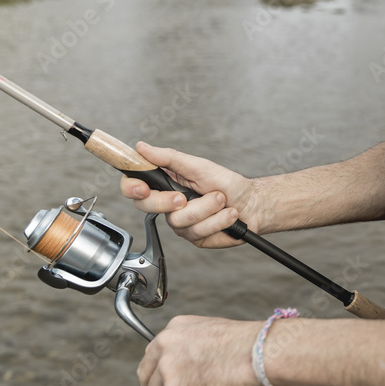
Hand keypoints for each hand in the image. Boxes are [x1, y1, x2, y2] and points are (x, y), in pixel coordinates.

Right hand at [120, 142, 266, 247]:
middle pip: (147, 208)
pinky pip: (199, 232)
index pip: (134, 187)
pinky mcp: (195, 238)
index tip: (143, 188)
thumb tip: (142, 147)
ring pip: (179, 221)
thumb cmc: (228, 184)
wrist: (252, 204)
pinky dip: (218, 221)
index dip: (131, 188)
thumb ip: (170, 159)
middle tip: (185, 197)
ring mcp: (181, 223)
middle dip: (168, 202)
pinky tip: (228, 215)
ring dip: (207, 209)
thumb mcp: (199, 166)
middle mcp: (169, 205)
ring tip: (222, 200)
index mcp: (166, 184)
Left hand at [137, 315, 263, 385]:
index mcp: (175, 328)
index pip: (153, 354)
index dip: (160, 372)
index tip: (172, 382)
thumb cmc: (246, 345)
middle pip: (146, 375)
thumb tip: (190, 366)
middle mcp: (166, 345)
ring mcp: (168, 369)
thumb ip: (193, 345)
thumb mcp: (211, 332)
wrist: (258, 353)